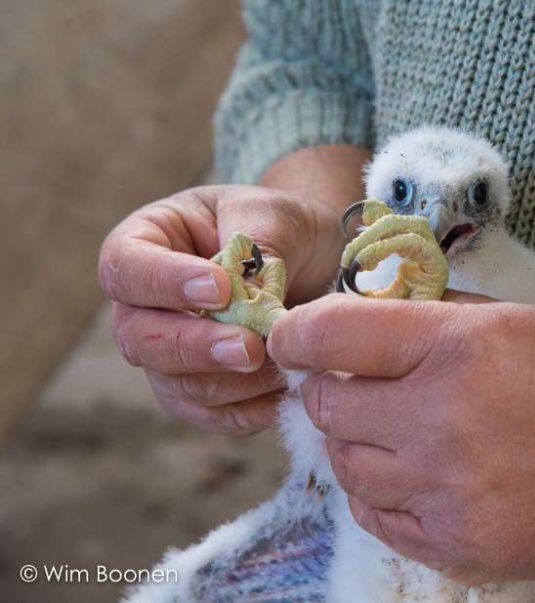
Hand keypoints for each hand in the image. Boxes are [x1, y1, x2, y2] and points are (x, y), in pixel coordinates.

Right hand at [98, 184, 343, 432]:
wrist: (312, 258)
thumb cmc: (279, 224)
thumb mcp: (272, 215)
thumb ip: (256, 247)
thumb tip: (251, 293)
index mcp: (145, 244)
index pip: (126, 269)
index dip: (165, 283)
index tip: (221, 288)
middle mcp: (143, 306)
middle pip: (139, 339)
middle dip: (196, 347)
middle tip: (250, 347)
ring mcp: (168, 354)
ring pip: (176, 385)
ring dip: (232, 382)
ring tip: (285, 366)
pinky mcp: (200, 392)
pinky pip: (212, 414)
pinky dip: (250, 409)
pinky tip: (287, 392)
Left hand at [267, 292, 534, 583]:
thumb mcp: (518, 320)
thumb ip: (434, 312)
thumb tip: (366, 307)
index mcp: (457, 348)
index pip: (330, 334)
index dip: (297, 332)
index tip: (294, 336)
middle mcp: (439, 420)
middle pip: (327, 404)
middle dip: (331, 386)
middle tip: (359, 382)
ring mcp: (442, 491)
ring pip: (343, 463)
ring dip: (355, 440)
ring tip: (396, 429)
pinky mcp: (450, 545)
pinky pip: (372, 515)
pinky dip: (378, 491)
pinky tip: (412, 474)